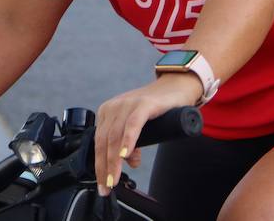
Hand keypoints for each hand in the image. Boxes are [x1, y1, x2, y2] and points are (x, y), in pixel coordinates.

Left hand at [93, 74, 201, 196]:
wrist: (175, 87)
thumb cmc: (155, 109)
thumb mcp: (138, 129)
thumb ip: (130, 145)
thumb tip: (128, 161)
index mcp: (107, 113)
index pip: (99, 143)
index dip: (100, 165)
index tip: (102, 184)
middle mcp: (114, 107)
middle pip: (104, 141)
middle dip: (104, 167)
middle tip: (107, 185)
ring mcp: (128, 104)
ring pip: (115, 136)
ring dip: (114, 161)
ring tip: (115, 178)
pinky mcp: (144, 104)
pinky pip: (132, 125)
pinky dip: (128, 141)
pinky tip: (126, 156)